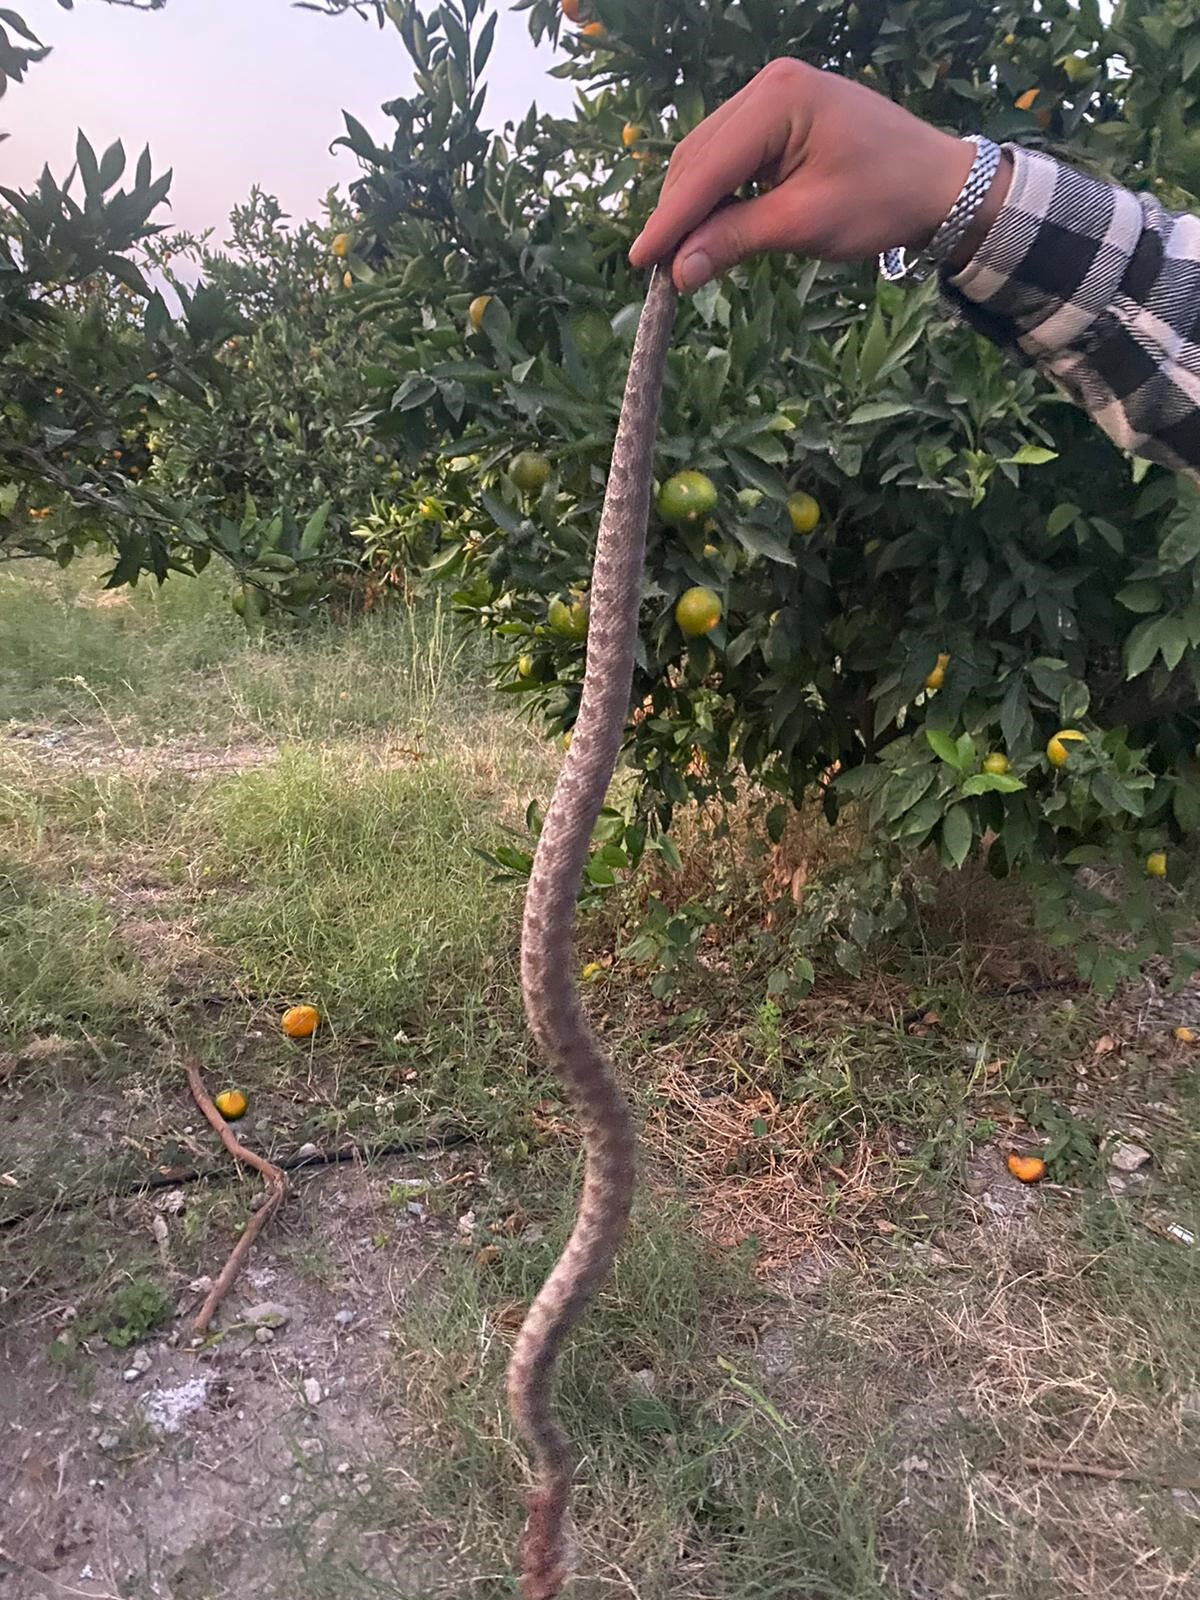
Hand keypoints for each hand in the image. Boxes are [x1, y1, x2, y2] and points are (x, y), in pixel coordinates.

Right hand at [629, 59, 1008, 290]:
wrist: (939, 184)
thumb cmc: (883, 200)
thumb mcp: (804, 225)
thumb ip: (736, 240)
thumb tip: (679, 271)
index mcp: (779, 99)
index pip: (709, 167)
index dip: (671, 220)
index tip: (640, 262)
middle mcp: (769, 85)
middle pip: (699, 156)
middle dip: (678, 214)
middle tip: (660, 270)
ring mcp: (773, 95)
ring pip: (708, 156)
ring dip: (693, 206)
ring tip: (681, 256)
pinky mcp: (779, 113)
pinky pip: (730, 155)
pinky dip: (716, 193)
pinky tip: (708, 228)